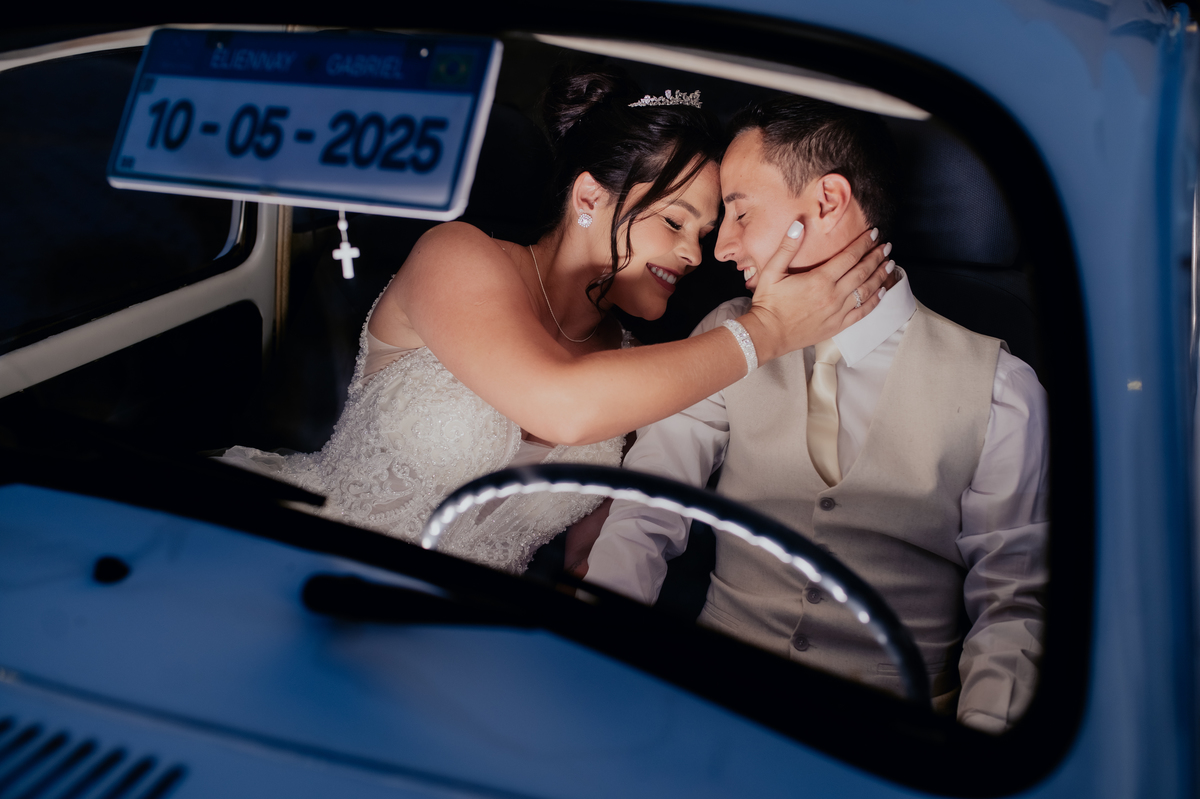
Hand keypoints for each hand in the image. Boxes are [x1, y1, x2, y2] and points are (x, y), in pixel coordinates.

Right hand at [741, 223, 891, 361]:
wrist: (767, 334)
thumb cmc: (768, 302)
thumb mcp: (771, 271)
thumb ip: (787, 247)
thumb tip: (799, 224)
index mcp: (819, 279)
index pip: (849, 257)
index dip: (863, 244)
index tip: (874, 234)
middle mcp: (833, 295)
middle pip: (862, 272)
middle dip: (876, 257)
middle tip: (887, 247)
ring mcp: (837, 312)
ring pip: (866, 291)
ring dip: (880, 276)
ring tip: (890, 265)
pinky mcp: (837, 326)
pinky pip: (861, 313)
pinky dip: (874, 301)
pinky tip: (881, 292)